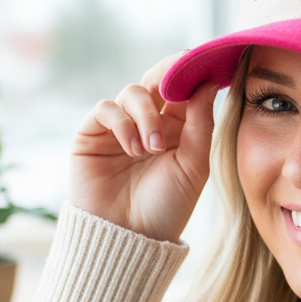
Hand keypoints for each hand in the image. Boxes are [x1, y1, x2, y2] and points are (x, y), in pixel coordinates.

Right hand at [69, 55, 217, 242]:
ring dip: (146, 116)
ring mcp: (120, 127)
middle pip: (157, 79)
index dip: (191, 72)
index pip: (184, 88)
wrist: (130, 237)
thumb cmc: (167, 207)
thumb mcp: (193, 165)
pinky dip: (123, 124)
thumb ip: (200, 123)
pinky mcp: (92, 134)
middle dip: (168, 76)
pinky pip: (107, 109)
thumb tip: (208, 81)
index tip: (204, 64)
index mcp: (178, 129)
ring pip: (133, 92)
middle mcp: (149, 123)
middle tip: (177, 84)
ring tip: (152, 149)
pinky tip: (134, 150)